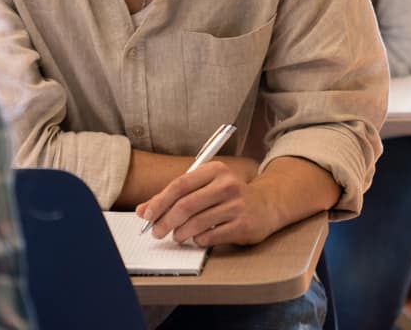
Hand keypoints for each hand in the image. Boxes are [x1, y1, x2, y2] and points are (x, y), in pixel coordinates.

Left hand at [134, 160, 274, 246]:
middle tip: (156, 232)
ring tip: (176, 236)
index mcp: (215, 169)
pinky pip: (211, 236)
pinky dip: (198, 240)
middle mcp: (227, 184)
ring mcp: (237, 205)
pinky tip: (196, 239)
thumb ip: (175, 196)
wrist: (267, 204)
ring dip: (181, 233)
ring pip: (197, 222)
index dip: (159, 201)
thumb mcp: (205, 186)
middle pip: (186, 204)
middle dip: (166, 221)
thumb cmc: (229, 195)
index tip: (146, 215)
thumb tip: (144, 210)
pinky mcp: (244, 225)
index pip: (180, 184)